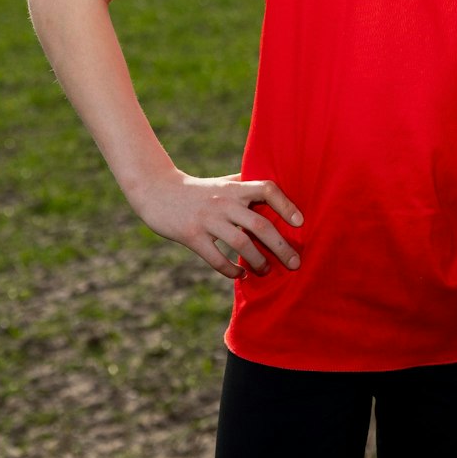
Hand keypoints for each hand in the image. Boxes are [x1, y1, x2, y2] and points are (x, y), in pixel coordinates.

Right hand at [128, 170, 303, 279]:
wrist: (156, 190)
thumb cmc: (197, 190)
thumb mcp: (222, 182)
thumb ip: (245, 184)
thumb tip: (275, 187)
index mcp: (234, 187)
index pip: (267, 189)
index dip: (286, 205)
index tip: (300, 223)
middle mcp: (224, 202)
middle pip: (259, 224)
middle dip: (281, 246)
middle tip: (295, 263)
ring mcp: (207, 219)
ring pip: (240, 243)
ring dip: (257, 260)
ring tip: (266, 270)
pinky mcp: (191, 235)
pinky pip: (216, 258)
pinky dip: (230, 270)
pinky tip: (240, 275)